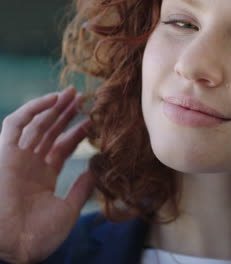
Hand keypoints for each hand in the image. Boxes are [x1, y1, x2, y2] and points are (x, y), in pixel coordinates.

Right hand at [0, 87, 94, 262]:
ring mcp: (17, 158)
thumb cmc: (41, 233)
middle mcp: (30, 164)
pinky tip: (53, 99)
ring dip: (53, 107)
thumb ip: (82, 188)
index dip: (77, 133)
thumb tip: (97, 170)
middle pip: (50, 132)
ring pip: (36, 124)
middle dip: (66, 114)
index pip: (62, 147)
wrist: (18, 243)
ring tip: (72, 93)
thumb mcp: (69, 208)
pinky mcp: (4, 153)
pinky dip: (33, 109)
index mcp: (43, 177)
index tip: (93, 121)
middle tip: (83, 98)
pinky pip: (15, 124)